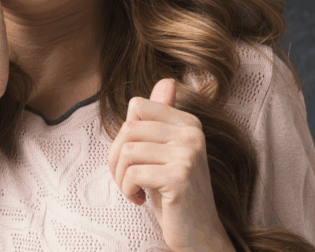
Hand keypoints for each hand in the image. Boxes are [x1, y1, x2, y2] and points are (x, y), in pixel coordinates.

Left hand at [108, 79, 234, 251]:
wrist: (198, 234)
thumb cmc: (173, 194)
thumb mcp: (164, 153)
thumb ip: (161, 119)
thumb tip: (166, 80)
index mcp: (189, 122)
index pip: (137, 105)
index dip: (124, 133)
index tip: (132, 158)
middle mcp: (192, 133)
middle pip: (128, 127)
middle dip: (116, 157)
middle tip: (126, 180)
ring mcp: (189, 153)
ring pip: (127, 150)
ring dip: (121, 176)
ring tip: (134, 190)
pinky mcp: (180, 176)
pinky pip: (133, 173)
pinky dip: (127, 190)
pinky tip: (141, 200)